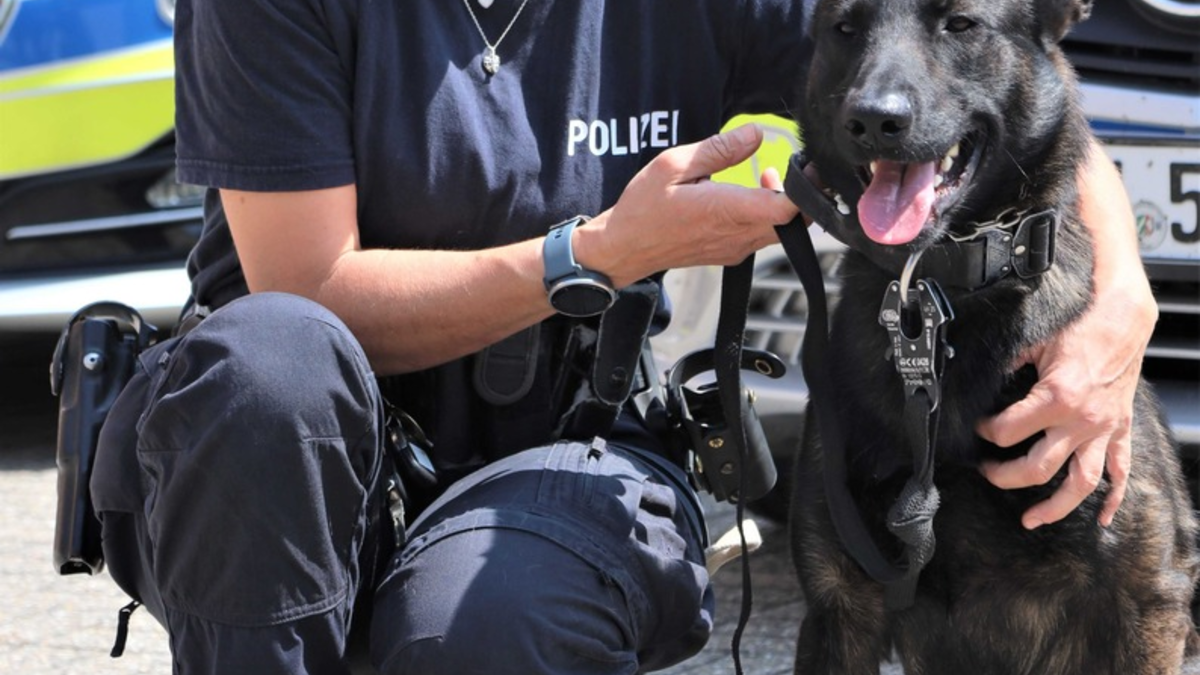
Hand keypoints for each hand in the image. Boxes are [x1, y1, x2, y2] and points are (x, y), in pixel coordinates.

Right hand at [573, 123, 799, 287]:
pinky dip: (768, 216)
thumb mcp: (673, 165)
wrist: (623, 248)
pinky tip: (750, 195)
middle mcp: (736, 235)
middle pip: (795, 222)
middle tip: (796, 166)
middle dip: (801, 193)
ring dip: (784, 204)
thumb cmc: (643, 207)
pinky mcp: (730, 254)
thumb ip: (719, 149)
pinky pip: (763, 237)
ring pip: (781, 231)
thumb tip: (755, 134)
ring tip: (769, 177)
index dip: (804, 187)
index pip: (786, 208)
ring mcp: (735, 249)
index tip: (806, 164)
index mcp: (725, 211)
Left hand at [977, 141, 1154, 528]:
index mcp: (1055, 397)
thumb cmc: (1080, 327)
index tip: (978, 428)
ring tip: (1032, 520)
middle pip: (1037, 467)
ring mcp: (1103, 431)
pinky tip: (1104, 519)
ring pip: (1079, 484)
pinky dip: (1114, 499)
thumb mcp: (1036, 342)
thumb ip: (1008, 365)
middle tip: (987, 473)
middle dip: (1005, 476)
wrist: (1123, 319)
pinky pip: (1120, 473)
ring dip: (1056, 507)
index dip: (985, 432)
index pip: (1007, 431)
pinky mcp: (1120, 431)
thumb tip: (979, 378)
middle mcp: (1080, 421)